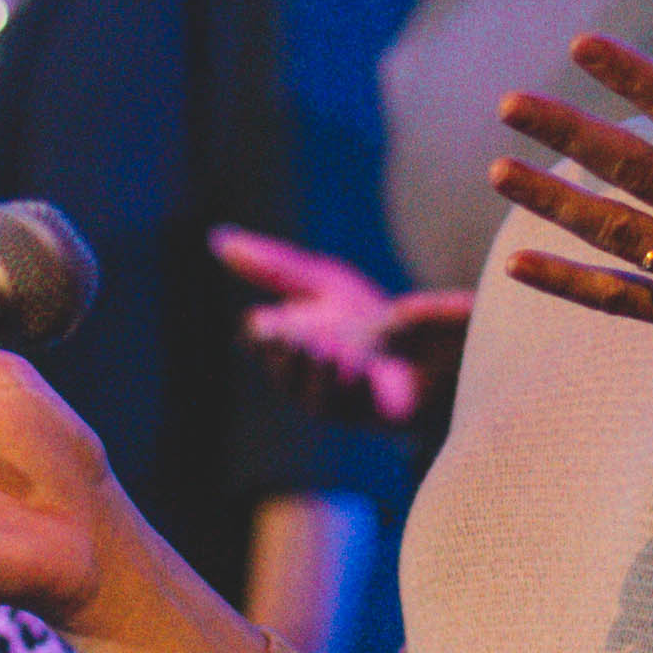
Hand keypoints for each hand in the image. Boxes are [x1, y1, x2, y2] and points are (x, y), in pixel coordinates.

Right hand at [211, 225, 472, 427]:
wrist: (435, 344)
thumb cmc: (370, 320)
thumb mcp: (322, 284)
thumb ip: (274, 266)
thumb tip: (217, 238)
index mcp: (293, 348)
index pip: (260, 342)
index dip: (261, 334)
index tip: (266, 322)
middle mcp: (312, 378)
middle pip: (284, 373)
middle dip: (286, 354)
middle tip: (287, 334)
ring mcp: (345, 400)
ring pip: (315, 398)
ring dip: (315, 371)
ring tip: (319, 347)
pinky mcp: (380, 414)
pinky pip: (357, 407)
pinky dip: (349, 384)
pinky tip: (351, 362)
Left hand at [487, 0, 652, 426]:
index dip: (630, 74)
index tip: (580, 44)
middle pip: (631, 168)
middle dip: (565, 132)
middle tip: (509, 103)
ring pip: (612, 233)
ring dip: (550, 199)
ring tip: (497, 169)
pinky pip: (619, 301)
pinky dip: (567, 283)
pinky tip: (518, 264)